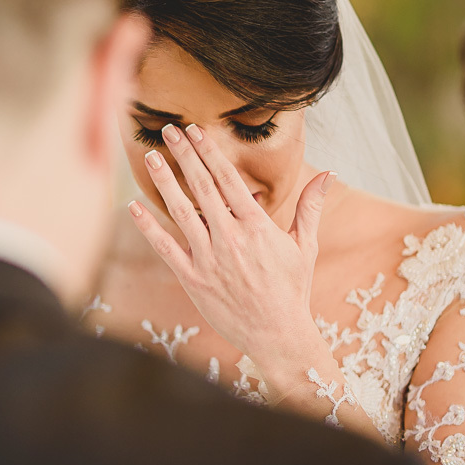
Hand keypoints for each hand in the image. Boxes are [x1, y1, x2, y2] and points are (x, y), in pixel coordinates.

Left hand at [128, 123, 334, 360]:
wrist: (278, 335)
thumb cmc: (292, 290)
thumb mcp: (305, 246)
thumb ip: (310, 207)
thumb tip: (330, 174)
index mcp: (257, 226)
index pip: (228, 179)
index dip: (209, 152)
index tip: (195, 131)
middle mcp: (231, 238)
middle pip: (202, 188)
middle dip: (184, 156)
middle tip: (168, 130)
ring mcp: (209, 258)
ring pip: (181, 212)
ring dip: (164, 182)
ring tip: (150, 157)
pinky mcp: (192, 279)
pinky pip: (165, 247)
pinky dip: (148, 226)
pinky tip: (133, 206)